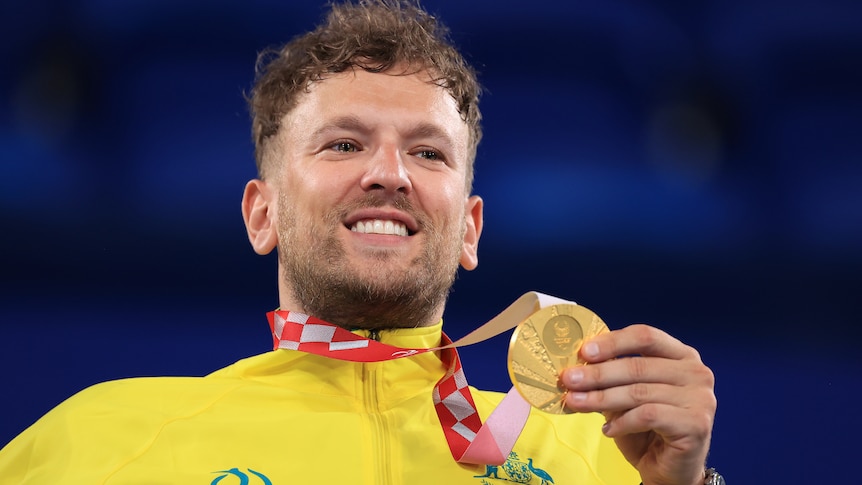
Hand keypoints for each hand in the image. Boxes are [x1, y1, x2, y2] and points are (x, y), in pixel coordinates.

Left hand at [560, 324, 715, 484]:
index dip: (612, 342)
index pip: (645, 336)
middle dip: (597, 374)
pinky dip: (622, 422)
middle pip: (638, 366)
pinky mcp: (695, 424)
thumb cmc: (648, 429)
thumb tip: (577, 365)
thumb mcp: (626, 396)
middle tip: (568, 379)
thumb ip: (611, 377)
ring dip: (601, 398)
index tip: (583, 352)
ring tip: (575, 403)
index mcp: (682, 355)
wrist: (669, 470)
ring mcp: (700, 398)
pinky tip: (608, 430)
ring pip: (638, 392)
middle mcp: (696, 372)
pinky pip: (648, 415)